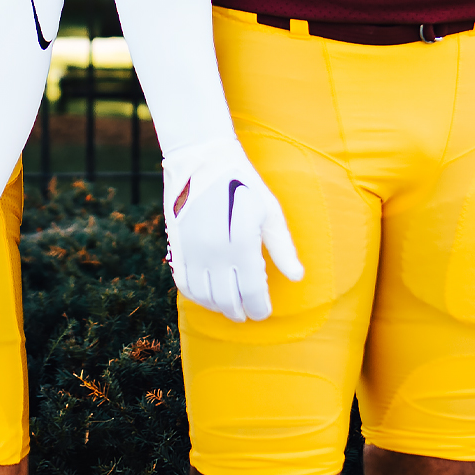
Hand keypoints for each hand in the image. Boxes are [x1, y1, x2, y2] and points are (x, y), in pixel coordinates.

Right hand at [162, 136, 303, 324]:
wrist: (202, 160)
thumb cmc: (243, 185)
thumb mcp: (270, 212)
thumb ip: (283, 248)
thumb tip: (297, 277)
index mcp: (242, 245)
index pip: (251, 292)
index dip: (259, 308)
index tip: (264, 313)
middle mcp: (215, 253)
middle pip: (227, 299)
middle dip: (240, 312)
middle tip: (248, 314)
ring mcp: (193, 251)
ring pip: (204, 296)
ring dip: (218, 307)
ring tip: (229, 307)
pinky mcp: (177, 246)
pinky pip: (183, 283)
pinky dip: (195, 295)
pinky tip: (207, 296)